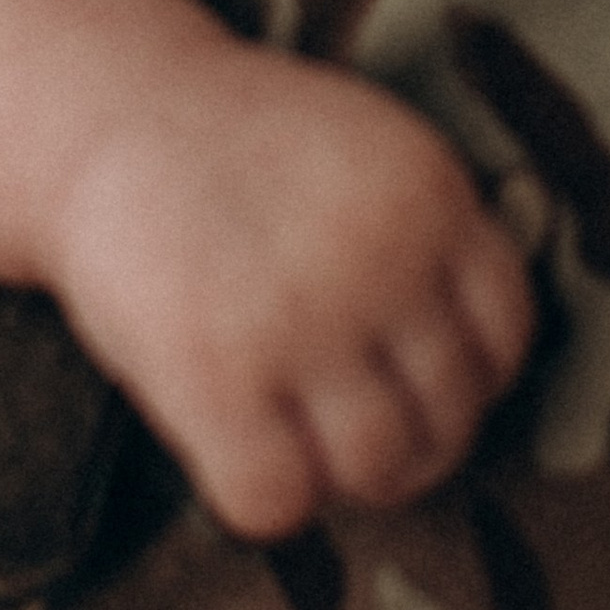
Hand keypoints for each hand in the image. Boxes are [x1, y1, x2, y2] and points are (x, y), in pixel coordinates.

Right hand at [46, 37, 534, 537]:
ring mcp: (302, 318)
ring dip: (340, 477)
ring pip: (376, 468)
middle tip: (348, 429)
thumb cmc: (236, 150)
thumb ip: (426, 240)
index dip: (466, 377)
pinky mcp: (215, 374)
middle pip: (449, 416)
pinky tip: (231, 447)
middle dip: (408, 444)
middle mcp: (382, 258)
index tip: (411, 380)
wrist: (104, 110)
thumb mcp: (365, 154)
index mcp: (431, 195)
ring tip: (295, 440)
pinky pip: (278, 499)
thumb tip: (473, 374)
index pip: (505, 336)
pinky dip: (263, 496)